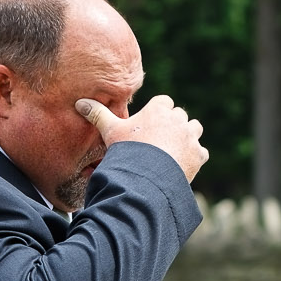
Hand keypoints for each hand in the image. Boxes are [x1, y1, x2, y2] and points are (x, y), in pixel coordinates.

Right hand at [76, 94, 209, 181]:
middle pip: (179, 115)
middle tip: (160, 140)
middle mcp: (178, 119)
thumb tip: (79, 102)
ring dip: (187, 136)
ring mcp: (190, 137)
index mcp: (159, 109)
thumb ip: (98, 115)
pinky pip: (201, 151)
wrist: (146, 178)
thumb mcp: (110, 131)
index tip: (150, 123)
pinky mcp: (198, 155)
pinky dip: (194, 156)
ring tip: (173, 150)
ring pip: (194, 129)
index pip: (163, 102)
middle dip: (172, 124)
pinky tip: (181, 164)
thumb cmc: (128, 150)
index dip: (157, 112)